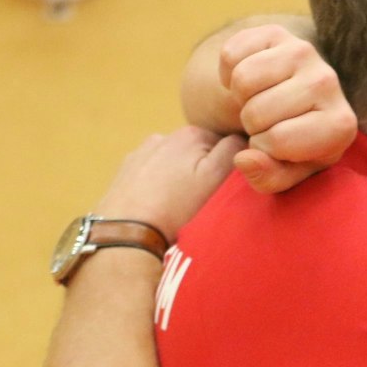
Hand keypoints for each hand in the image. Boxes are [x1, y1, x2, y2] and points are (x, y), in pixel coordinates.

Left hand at [94, 127, 245, 240]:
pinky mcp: (125, 172)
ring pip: (174, 164)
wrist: (127, 233)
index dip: (231, 166)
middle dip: (203, 171)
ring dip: (181, 178)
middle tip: (204, 201)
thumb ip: (233, 149)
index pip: (226, 143)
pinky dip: (159, 186)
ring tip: (180, 207)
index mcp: (191, 133)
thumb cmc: (177, 208)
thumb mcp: (217, 177)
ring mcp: (141, 153)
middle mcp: (164, 136)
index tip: (226, 188)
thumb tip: (241, 136)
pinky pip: (152, 175)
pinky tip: (159, 206)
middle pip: (198, 152)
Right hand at [218, 24, 357, 192]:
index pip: (278, 140)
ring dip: (240, 98)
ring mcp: (304, 51)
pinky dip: (228, 73)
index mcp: (340, 125)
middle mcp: (328, 82)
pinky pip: (231, 54)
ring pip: (243, 80)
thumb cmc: (296, 146)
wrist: (296, 102)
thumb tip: (245, 159)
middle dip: (251, 124)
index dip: (263, 149)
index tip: (276, 147)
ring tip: (260, 102)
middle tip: (266, 123)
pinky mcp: (278, 32)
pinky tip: (252, 82)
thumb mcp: (288, 172)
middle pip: (257, 111)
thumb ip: (269, 178)